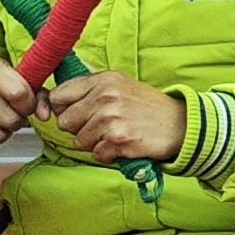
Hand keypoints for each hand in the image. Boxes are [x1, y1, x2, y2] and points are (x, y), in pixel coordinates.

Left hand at [46, 69, 185, 163]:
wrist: (181, 124)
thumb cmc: (147, 107)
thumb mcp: (120, 85)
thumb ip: (90, 89)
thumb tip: (52, 100)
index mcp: (104, 79)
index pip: (58, 96)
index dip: (62, 110)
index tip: (76, 115)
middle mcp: (106, 96)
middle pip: (64, 122)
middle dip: (79, 129)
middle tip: (102, 127)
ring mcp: (112, 118)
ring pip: (78, 141)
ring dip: (95, 143)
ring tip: (116, 135)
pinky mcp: (119, 139)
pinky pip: (96, 154)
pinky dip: (108, 155)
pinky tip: (124, 145)